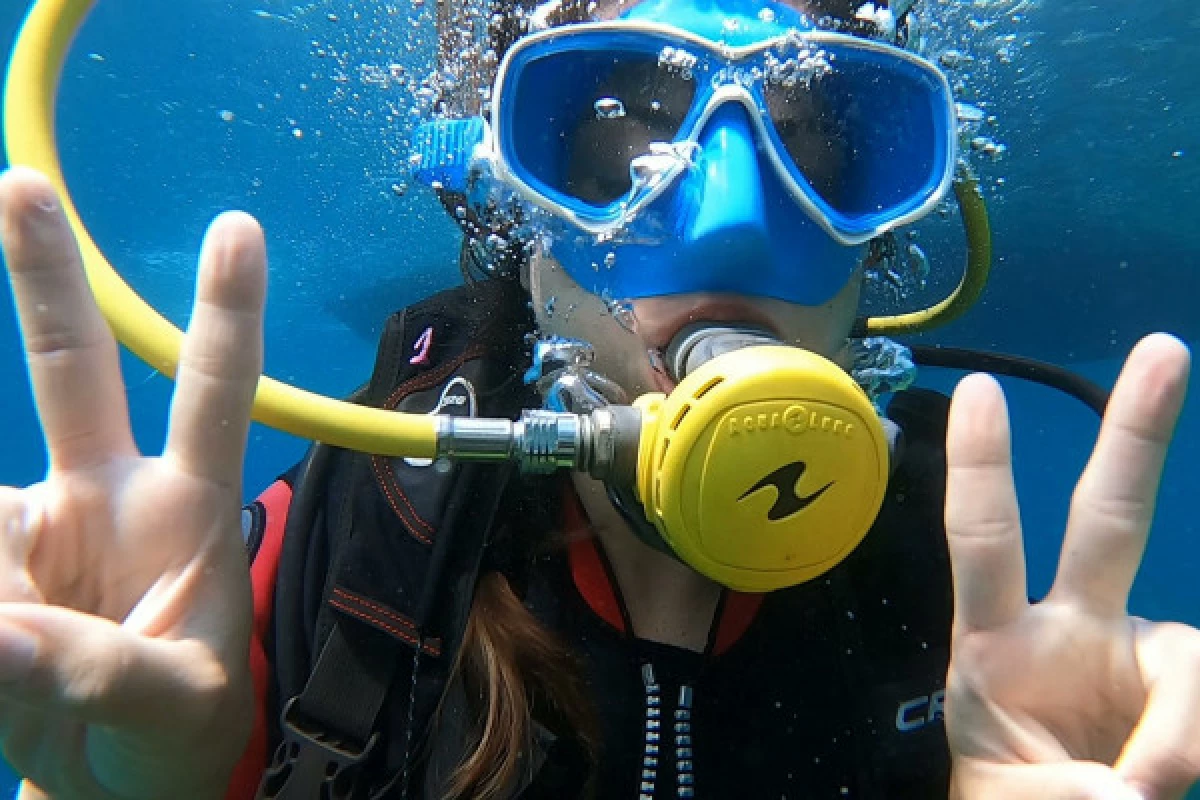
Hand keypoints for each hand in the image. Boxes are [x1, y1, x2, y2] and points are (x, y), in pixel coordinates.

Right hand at [0, 167, 264, 798]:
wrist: (116, 787)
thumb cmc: (178, 734)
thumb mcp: (173, 708)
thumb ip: (96, 671)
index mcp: (186, 512)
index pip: (214, 399)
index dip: (225, 317)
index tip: (238, 229)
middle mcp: (106, 498)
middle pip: (75, 369)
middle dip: (48, 280)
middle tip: (23, 186)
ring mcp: (35, 531)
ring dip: (2, 596)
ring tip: (26, 661)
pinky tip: (6, 646)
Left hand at [943, 333, 1199, 799]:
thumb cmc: (1016, 799)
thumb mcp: (1015, 798)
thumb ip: (1074, 787)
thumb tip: (1147, 781)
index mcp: (998, 642)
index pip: (985, 542)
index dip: (982, 468)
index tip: (979, 388)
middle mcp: (1074, 629)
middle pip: (1108, 518)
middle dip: (1136, 435)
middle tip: (1165, 349)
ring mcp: (1142, 658)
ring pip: (1193, 657)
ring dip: (1180, 733)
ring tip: (1140, 788)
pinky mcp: (1188, 691)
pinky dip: (1195, 743)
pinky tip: (1164, 779)